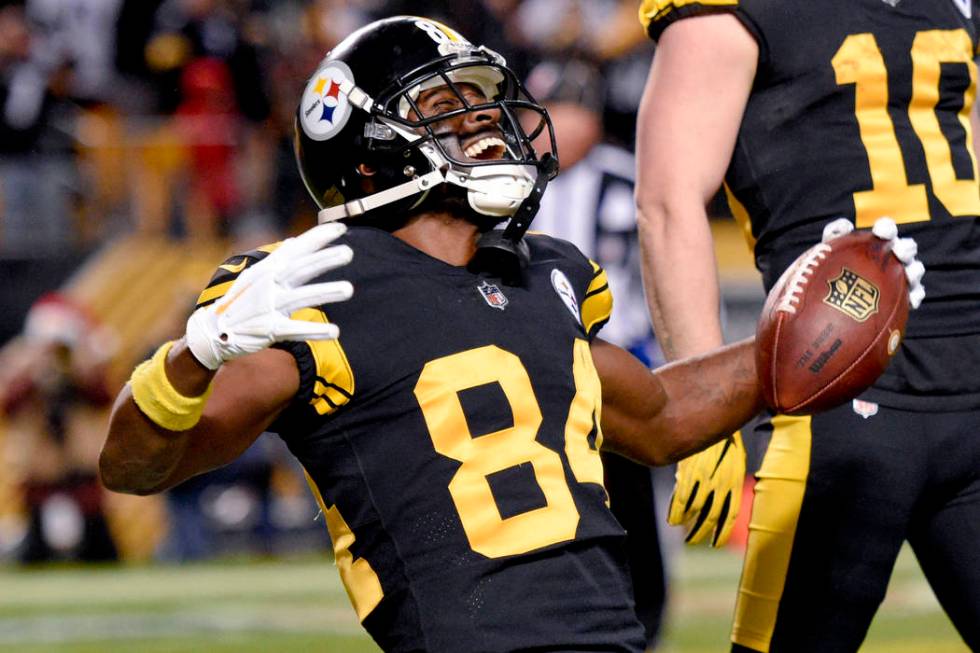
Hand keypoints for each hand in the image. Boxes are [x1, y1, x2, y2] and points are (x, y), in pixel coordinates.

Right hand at [186, 223, 353, 369]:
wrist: (213, 332)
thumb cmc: (241, 302)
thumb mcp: (256, 276)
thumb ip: (279, 260)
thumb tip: (294, 241)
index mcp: (269, 270)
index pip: (297, 249)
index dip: (318, 238)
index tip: (341, 227)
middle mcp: (268, 284)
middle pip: (299, 269)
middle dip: (324, 259)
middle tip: (348, 252)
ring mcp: (268, 306)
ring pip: (300, 297)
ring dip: (324, 292)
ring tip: (349, 289)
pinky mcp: (268, 329)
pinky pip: (294, 329)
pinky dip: (314, 330)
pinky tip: (335, 332)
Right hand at [668, 431, 744, 546]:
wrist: (717, 420)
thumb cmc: (724, 442)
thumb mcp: (730, 463)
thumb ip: (723, 482)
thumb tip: (712, 499)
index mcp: (733, 481)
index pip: (730, 513)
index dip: (722, 531)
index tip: (715, 544)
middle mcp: (721, 483)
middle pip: (711, 515)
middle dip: (701, 531)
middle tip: (692, 541)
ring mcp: (705, 478)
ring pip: (695, 508)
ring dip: (686, 522)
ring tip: (678, 526)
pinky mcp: (690, 471)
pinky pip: (683, 496)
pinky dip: (677, 509)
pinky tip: (672, 518)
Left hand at [821, 217, 924, 308]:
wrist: (833, 299)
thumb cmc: (831, 270)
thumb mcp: (826, 251)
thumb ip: (833, 234)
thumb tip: (846, 225)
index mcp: (877, 242)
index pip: (886, 230)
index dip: (886, 228)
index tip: (881, 232)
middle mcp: (892, 256)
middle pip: (907, 249)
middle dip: (907, 248)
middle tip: (899, 252)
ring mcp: (900, 276)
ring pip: (915, 270)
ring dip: (915, 271)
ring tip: (910, 274)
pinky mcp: (904, 297)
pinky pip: (915, 296)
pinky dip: (916, 296)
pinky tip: (913, 300)